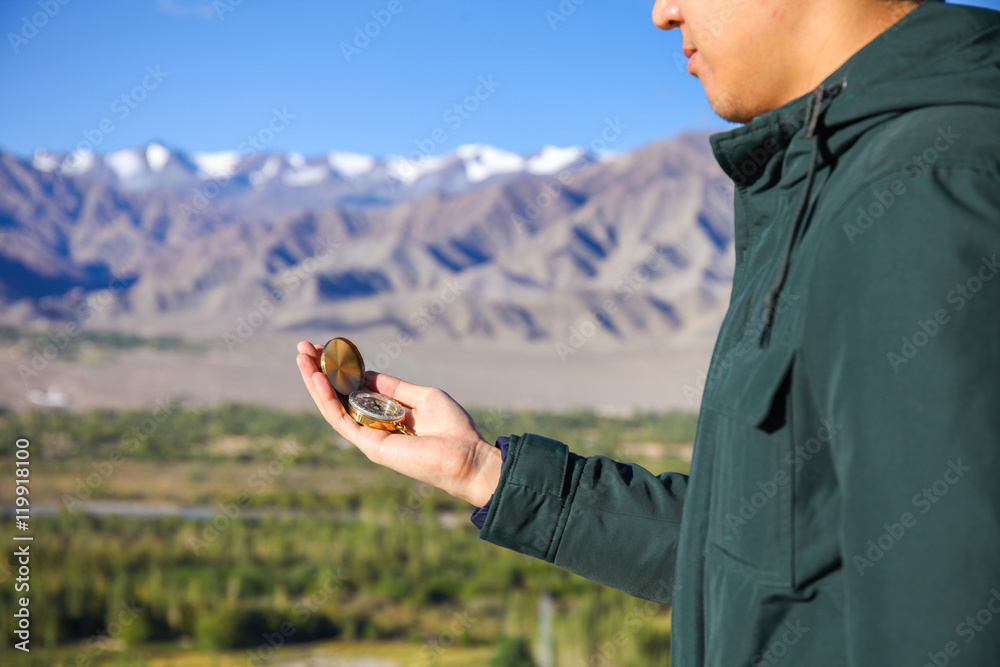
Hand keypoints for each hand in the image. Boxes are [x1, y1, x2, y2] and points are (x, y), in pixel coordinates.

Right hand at [295, 341, 502, 506]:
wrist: (467, 456)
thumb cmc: (453, 429)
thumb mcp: (422, 396)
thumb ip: (393, 387)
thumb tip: (368, 373)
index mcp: (387, 417)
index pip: (354, 391)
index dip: (339, 370)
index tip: (325, 348)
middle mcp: (374, 428)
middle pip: (338, 397)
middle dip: (319, 372)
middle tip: (303, 348)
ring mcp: (369, 438)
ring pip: (333, 407)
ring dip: (315, 382)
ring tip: (301, 357)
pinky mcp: (369, 446)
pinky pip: (341, 419)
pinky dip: (327, 399)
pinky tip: (317, 377)